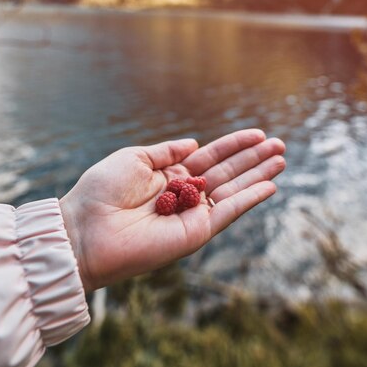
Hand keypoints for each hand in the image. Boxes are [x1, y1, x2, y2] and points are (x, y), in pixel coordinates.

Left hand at [60, 129, 285, 291]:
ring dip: (259, 175)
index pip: (210, 157)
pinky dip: (250, 199)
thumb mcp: (135, 158)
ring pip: (234, 190)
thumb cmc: (101, 191)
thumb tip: (194, 142)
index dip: (234, 145)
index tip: (257, 134)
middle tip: (280, 145)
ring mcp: (192, 214)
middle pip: (228, 172)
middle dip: (254, 159)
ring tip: (282, 159)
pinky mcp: (195, 232)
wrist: (85, 228)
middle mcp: (185, 194)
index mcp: (171, 176)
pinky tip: (270, 186)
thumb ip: (167, 151)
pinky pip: (228, 212)